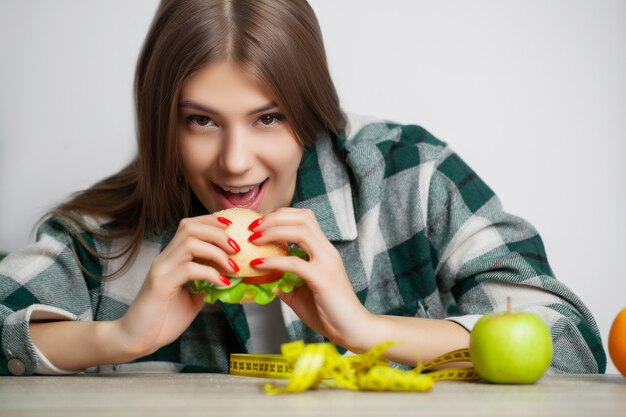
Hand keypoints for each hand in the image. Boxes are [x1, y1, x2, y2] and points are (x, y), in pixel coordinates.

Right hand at [116, 214, 238, 356]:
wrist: (136, 340)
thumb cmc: (162, 320)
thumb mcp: (193, 298)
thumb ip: (207, 285)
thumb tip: (229, 278)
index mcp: (171, 258)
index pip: (189, 225)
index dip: (212, 222)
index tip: (232, 230)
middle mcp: (165, 258)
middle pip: (190, 227)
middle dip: (218, 232)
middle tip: (236, 248)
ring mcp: (161, 269)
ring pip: (190, 242)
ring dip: (216, 251)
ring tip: (233, 266)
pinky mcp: (160, 283)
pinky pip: (189, 269)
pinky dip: (210, 273)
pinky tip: (222, 283)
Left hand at [248, 208, 371, 348]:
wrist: (351, 330)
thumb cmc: (327, 312)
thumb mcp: (299, 292)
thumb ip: (282, 280)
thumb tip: (258, 275)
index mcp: (323, 250)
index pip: (304, 218)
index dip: (280, 215)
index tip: (259, 224)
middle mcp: (327, 251)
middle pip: (302, 217)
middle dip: (274, 217)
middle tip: (252, 228)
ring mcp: (327, 263)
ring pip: (301, 231)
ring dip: (273, 231)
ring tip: (254, 239)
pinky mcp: (322, 278)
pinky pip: (295, 263)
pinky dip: (274, 261)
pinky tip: (258, 265)